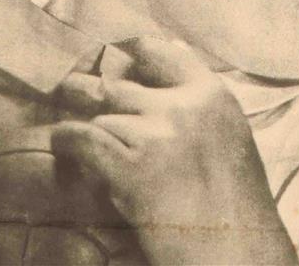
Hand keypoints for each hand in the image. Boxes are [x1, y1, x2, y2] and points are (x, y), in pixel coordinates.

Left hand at [51, 36, 297, 264]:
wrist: (236, 249)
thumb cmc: (236, 205)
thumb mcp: (229, 138)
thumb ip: (197, 109)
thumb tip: (160, 75)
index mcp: (213, 96)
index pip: (160, 52)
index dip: (127, 55)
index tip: (108, 58)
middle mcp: (184, 106)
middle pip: (118, 85)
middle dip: (91, 93)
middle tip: (71, 91)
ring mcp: (157, 135)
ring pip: (100, 117)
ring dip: (86, 131)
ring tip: (74, 140)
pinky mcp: (131, 168)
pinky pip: (82, 140)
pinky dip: (66, 144)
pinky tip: (62, 147)